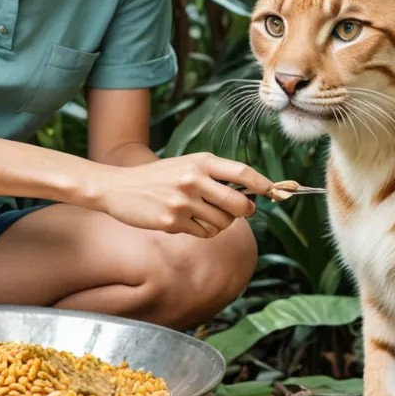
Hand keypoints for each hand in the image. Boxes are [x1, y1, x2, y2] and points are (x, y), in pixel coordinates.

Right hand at [91, 152, 272, 237]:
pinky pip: (204, 234)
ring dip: (219, 224)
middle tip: (239, 212)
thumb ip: (213, 175)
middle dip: (245, 212)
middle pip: (239, 205)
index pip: (242, 173)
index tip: (275, 192)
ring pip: (223, 223)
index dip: (264, 184)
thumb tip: (249, 195)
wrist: (119, 187)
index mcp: (200, 161)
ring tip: (202, 215)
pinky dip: (201, 232)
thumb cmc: (157, 178)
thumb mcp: (185, 166)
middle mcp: (193, 179)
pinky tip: (186, 222)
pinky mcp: (172, 221)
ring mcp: (183, 201)